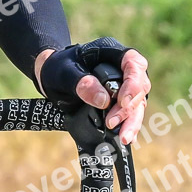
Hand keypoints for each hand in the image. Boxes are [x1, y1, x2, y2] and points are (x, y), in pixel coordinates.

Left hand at [35, 40, 150, 142]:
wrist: (52, 77)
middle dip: (128, 109)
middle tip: (111, 123)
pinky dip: (128, 126)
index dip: (133, 84)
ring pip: (138, 103)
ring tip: (124, 138)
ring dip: (132, 121)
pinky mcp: (120, 101)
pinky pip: (130, 113)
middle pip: (139, 88)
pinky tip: (126, 138)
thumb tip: (104, 101)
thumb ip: (82, 83)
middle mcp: (123, 69)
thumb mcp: (64, 72)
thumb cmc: (58, 68)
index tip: (122, 102)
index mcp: (113, 53)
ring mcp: (124, 86)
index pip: (134, 64)